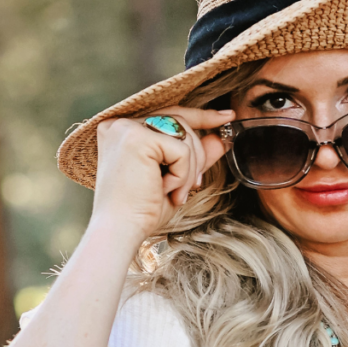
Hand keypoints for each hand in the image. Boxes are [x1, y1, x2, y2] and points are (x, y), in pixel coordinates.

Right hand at [90, 107, 233, 242]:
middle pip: (180, 120)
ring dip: (189, 169)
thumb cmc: (141, 211)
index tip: (227, 117)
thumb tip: (219, 138)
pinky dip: (182, 175)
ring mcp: (126, 128)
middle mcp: (120, 124)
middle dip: (198, 153)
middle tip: (195, 184)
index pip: (169, 114)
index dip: (201, 116)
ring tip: (175, 193)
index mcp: (123, 131)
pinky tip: (165, 190)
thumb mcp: (175, 178)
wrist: (120, 231)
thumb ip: (195, 156)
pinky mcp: (136, 138)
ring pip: (184, 133)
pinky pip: (181, 150)